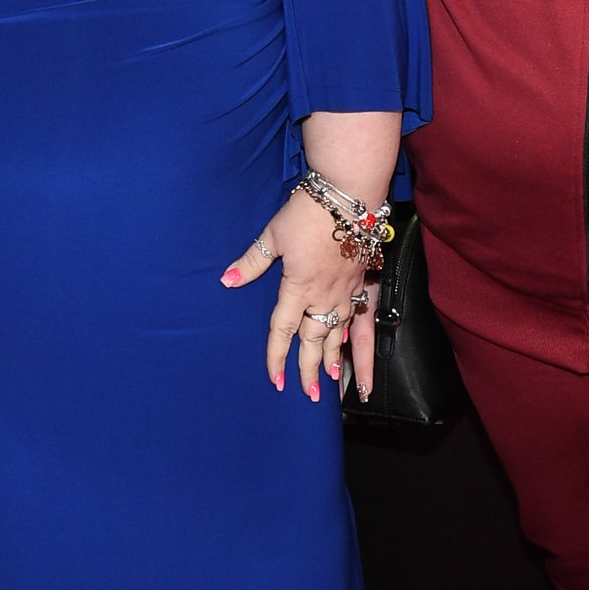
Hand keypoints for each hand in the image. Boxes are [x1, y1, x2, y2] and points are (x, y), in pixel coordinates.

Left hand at [223, 187, 373, 401]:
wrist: (349, 195)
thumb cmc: (308, 212)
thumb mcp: (273, 235)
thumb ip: (251, 262)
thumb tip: (227, 280)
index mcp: (298, 287)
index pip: (283, 330)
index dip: (277, 357)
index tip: (275, 379)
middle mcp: (323, 295)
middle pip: (314, 340)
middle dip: (309, 370)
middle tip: (308, 394)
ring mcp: (346, 289)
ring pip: (339, 333)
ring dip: (333, 359)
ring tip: (332, 381)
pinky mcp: (361, 279)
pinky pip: (358, 316)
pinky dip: (354, 334)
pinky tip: (351, 344)